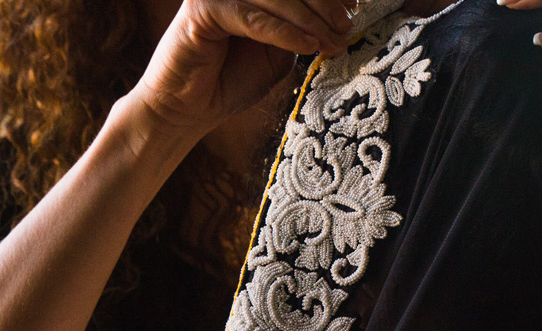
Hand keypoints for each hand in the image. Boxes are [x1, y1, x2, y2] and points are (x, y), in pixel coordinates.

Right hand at [131, 0, 354, 141]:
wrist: (189, 109)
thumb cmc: (231, 81)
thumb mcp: (278, 53)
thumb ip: (301, 32)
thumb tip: (340, 20)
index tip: (353, 7)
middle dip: (323, 4)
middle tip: (347, 26)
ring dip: (310, 19)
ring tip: (334, 41)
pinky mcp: (203, 8)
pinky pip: (254, 18)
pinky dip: (285, 32)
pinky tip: (310, 45)